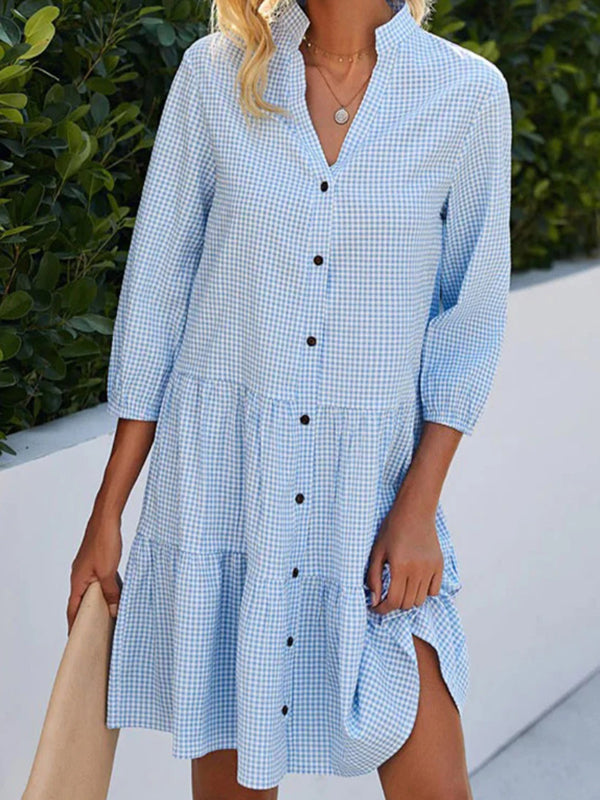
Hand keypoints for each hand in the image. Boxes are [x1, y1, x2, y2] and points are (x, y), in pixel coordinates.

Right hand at [67, 510, 122, 634]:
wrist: (106, 518)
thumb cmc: (104, 541)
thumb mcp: (109, 572)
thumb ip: (110, 592)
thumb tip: (113, 610)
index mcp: (77, 580)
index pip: (72, 609)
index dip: (74, 625)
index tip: (76, 639)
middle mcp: (79, 575)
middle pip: (80, 601)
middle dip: (87, 616)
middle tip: (95, 633)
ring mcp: (87, 568)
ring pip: (90, 591)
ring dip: (97, 602)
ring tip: (106, 617)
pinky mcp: (95, 562)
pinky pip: (97, 581)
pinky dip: (104, 590)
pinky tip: (115, 594)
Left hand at [366, 492, 443, 613]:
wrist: (415, 511)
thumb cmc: (393, 528)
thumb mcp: (377, 551)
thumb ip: (373, 577)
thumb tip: (374, 601)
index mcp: (400, 566)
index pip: (393, 601)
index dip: (383, 609)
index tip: (376, 607)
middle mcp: (418, 570)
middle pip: (407, 603)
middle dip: (394, 604)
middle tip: (385, 596)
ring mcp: (431, 568)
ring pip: (421, 600)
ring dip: (409, 599)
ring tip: (400, 588)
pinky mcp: (439, 565)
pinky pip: (434, 591)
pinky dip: (424, 592)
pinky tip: (415, 582)